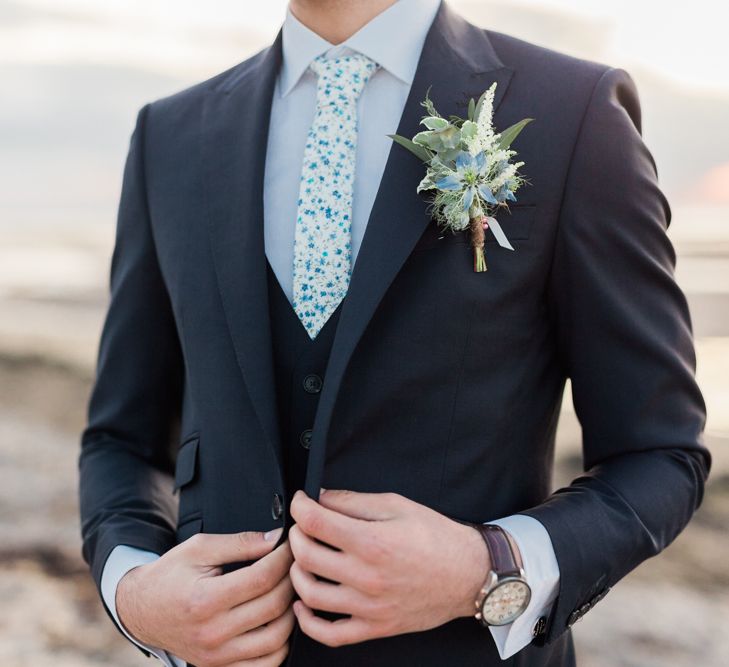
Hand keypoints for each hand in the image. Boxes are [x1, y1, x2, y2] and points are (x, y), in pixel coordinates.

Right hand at [116, 529, 294, 666]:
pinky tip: (279, 621)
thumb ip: (240, 543)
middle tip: (294, 565)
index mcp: (205, 600)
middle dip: (291, 580)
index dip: (283, 559)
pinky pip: (265, 664)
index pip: (261, 578)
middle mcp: (212, 633)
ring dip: (291, 612)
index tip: (289, 547)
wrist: (141, 610)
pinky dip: (280, 644)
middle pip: (272, 607)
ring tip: (289, 591)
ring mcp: (217, 656)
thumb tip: (275, 539)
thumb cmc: (170, 576)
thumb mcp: (199, 548)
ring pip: (276, 639)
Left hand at [288, 489, 491, 646]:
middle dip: (296, 535)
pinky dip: (307, 620)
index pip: (314, 522)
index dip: (299, 506)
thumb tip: (320, 498)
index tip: (300, 501)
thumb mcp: (397, 505)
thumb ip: (354, 501)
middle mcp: (366, 577)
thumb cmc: (435, 536)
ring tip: (304, 558)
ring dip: (297, 571)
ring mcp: (369, 607)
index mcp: (372, 542)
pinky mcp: (374, 628)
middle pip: (305, 555)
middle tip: (303, 526)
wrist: (468, 574)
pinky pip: (329, 634)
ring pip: (309, 593)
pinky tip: (304, 602)